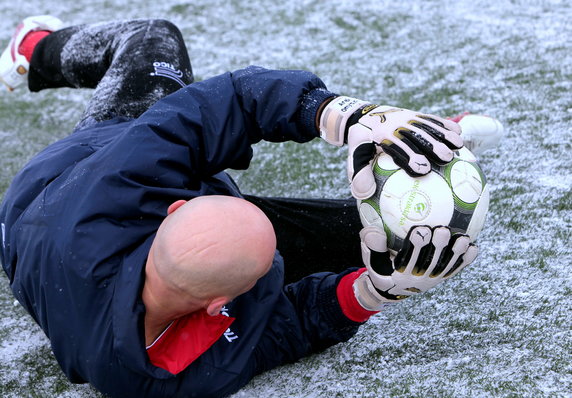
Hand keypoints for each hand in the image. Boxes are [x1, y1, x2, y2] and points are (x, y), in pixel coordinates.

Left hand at [319, 97, 462, 198]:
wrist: (362, 115)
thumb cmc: (362, 144)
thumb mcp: (354, 157)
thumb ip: (359, 174)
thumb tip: (365, 194)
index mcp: (380, 136)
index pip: (396, 147)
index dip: (410, 157)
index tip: (423, 170)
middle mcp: (395, 124)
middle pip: (415, 135)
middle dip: (431, 145)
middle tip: (446, 158)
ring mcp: (406, 117)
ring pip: (426, 125)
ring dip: (443, 134)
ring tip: (459, 146)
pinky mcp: (414, 114)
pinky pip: (431, 119)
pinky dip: (445, 125)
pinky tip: (459, 134)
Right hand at [354, 225, 477, 309]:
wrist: (392, 292)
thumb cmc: (380, 268)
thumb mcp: (371, 260)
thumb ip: (372, 246)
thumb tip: (371, 231)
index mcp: (399, 274)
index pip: (409, 259)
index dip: (416, 245)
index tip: (421, 229)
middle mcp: (418, 279)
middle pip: (429, 262)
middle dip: (437, 247)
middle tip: (443, 230)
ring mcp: (432, 280)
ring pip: (445, 267)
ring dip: (455, 254)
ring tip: (463, 239)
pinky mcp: (441, 279)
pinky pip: (454, 270)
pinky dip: (464, 261)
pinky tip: (474, 248)